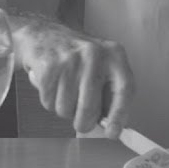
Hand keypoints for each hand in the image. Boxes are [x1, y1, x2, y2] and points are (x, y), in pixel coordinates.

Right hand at [11, 17, 133, 136]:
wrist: (43, 34)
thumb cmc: (75, 56)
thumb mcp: (100, 67)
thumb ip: (109, 93)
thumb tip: (112, 126)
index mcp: (114, 54)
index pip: (124, 88)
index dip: (119, 115)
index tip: (112, 132)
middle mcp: (94, 54)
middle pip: (90, 107)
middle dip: (83, 121)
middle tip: (80, 118)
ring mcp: (70, 59)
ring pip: (66, 108)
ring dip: (63, 109)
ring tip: (64, 90)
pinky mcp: (48, 65)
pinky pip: (49, 102)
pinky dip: (49, 101)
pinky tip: (52, 84)